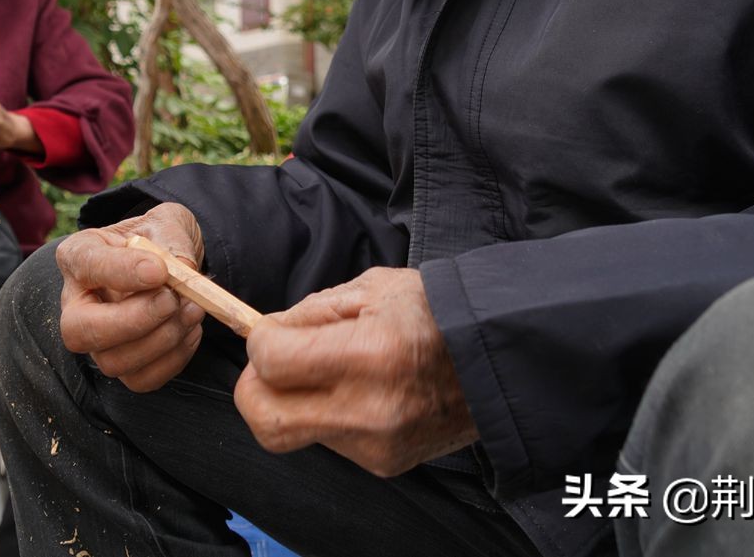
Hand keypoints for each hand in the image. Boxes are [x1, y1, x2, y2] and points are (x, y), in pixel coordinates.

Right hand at [56, 202, 206, 392]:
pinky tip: (189, 329)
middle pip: (79, 331)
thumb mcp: (165, 223)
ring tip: (192, 309)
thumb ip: (171, 239)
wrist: (168, 265)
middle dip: (132, 321)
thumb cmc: (158, 241)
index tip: (159, 270)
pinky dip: (173, 359)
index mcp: (78, 255)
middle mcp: (75, 303)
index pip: (85, 265)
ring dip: (161, 340)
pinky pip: (141, 379)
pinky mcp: (121, 364)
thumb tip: (181, 268)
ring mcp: (95, 340)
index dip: (121, 271)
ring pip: (113, 361)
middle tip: (172, 299)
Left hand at [234, 267, 476, 476]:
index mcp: (368, 354)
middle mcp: (368, 410)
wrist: (497, 364)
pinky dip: (327, 415)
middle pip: (265, 419)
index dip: (261, 340)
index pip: (272, 361)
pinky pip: (328, 441)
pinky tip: (358, 391)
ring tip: (329, 371)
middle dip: (255, 387)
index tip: (274, 330)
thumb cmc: (436, 314)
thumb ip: (312, 312)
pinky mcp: (384, 465)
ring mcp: (376, 445)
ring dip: (294, 400)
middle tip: (274, 362)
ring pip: (293, 431)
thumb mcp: (373, 288)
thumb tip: (269, 334)